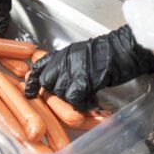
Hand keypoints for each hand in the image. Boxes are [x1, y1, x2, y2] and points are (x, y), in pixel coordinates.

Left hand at [24, 25, 153, 110]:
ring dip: (72, 101)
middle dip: (56, 94)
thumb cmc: (108, 52)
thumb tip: (63, 81)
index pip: (38, 67)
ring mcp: (72, 70)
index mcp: (61, 54)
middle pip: (47, 83)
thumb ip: (68, 66)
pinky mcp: (83, 80)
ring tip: (88, 100)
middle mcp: (63, 61)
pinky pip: (75, 99)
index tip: (30, 92)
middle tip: (73, 98)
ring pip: (60, 93)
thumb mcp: (81, 55)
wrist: (123, 48)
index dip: (33, 82)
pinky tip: (94, 102)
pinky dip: (83, 105)